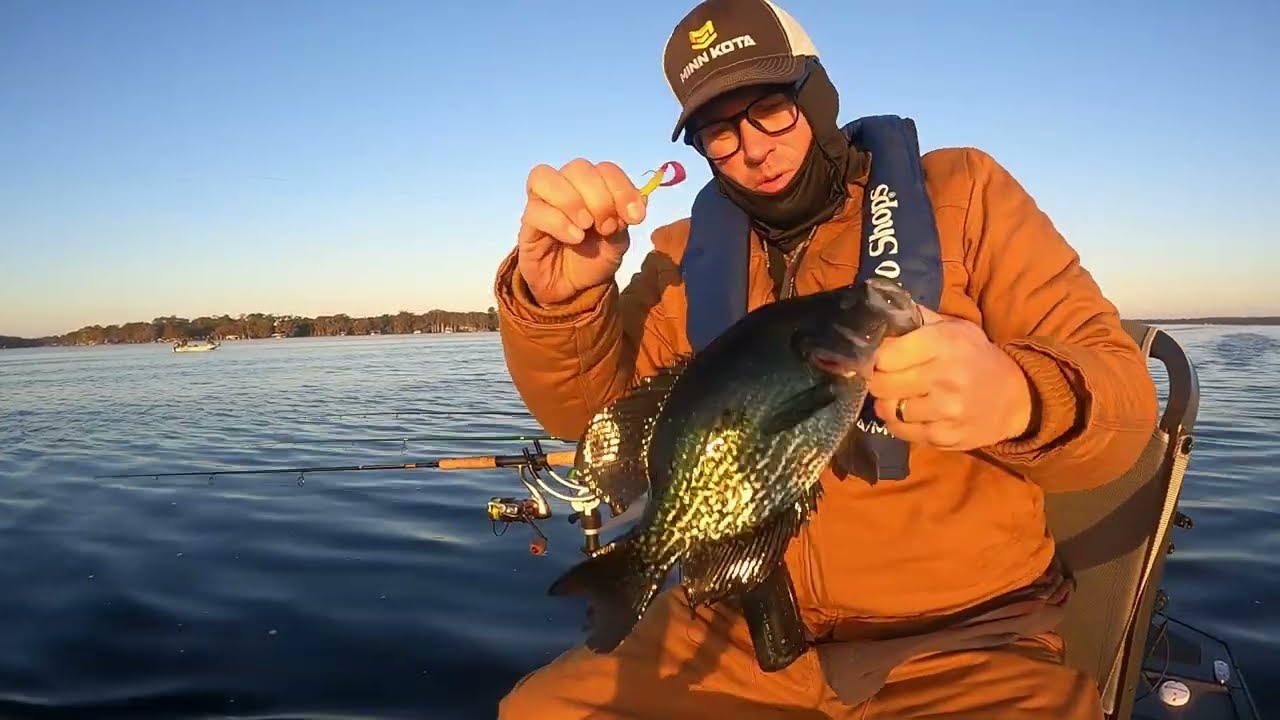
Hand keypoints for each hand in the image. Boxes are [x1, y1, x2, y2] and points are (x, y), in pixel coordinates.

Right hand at [517, 159, 646, 304]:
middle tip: (607, 226)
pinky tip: (574, 238)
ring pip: (546, 177)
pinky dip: (559, 222)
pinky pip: (536, 210)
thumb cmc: (593, 260)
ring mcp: (543, 203)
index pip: (605, 169)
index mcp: (592, 187)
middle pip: (578, 168)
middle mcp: (566, 187)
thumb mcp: (617, 243)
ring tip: (587, 226)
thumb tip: (642, 198)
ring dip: (572, 199)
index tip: (636, 217)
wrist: (572, 290)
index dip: (622, 188)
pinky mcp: (528, 224)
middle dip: (599, 196)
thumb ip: (624, 221)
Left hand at [867, 307, 1033, 450]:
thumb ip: (918, 319)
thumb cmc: (976, 357)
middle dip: (878, 380)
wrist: (1016, 397)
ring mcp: (946, 410)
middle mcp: (945, 377)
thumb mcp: (955, 328)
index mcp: (944, 343)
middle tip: (884, 378)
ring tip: (898, 395)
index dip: (876, 357)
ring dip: (887, 403)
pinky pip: (901, 432)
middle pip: (881, 384)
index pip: (886, 354)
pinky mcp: (945, 436)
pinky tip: (910, 413)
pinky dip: (898, 423)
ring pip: (888, 410)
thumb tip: (879, 315)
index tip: (879, 358)